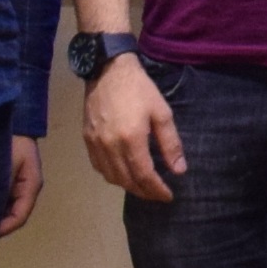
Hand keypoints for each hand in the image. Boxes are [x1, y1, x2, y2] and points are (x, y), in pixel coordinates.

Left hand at [0, 136, 44, 236]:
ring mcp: (15, 185)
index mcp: (30, 186)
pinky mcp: (5, 180)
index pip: (19, 216)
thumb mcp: (5, 163)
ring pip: (4, 208)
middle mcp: (25, 189)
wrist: (9, 119)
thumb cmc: (9, 140)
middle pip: (12, 216)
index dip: (3, 229)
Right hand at [80, 55, 184, 202]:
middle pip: (126, 180)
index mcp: (131, 139)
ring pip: (111, 177)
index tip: (168, 196)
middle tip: (158, 194)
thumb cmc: (139, 89)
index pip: (144, 176)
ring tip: (143, 187)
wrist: (107, 71)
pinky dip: (112, 175)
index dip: (157, 190)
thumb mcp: (162, 113)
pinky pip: (98, 166)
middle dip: (144, 192)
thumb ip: (171, 144)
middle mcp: (110, 146)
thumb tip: (179, 170)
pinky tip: (123, 173)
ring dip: (128, 186)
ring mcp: (95, 144)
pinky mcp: (86, 139)